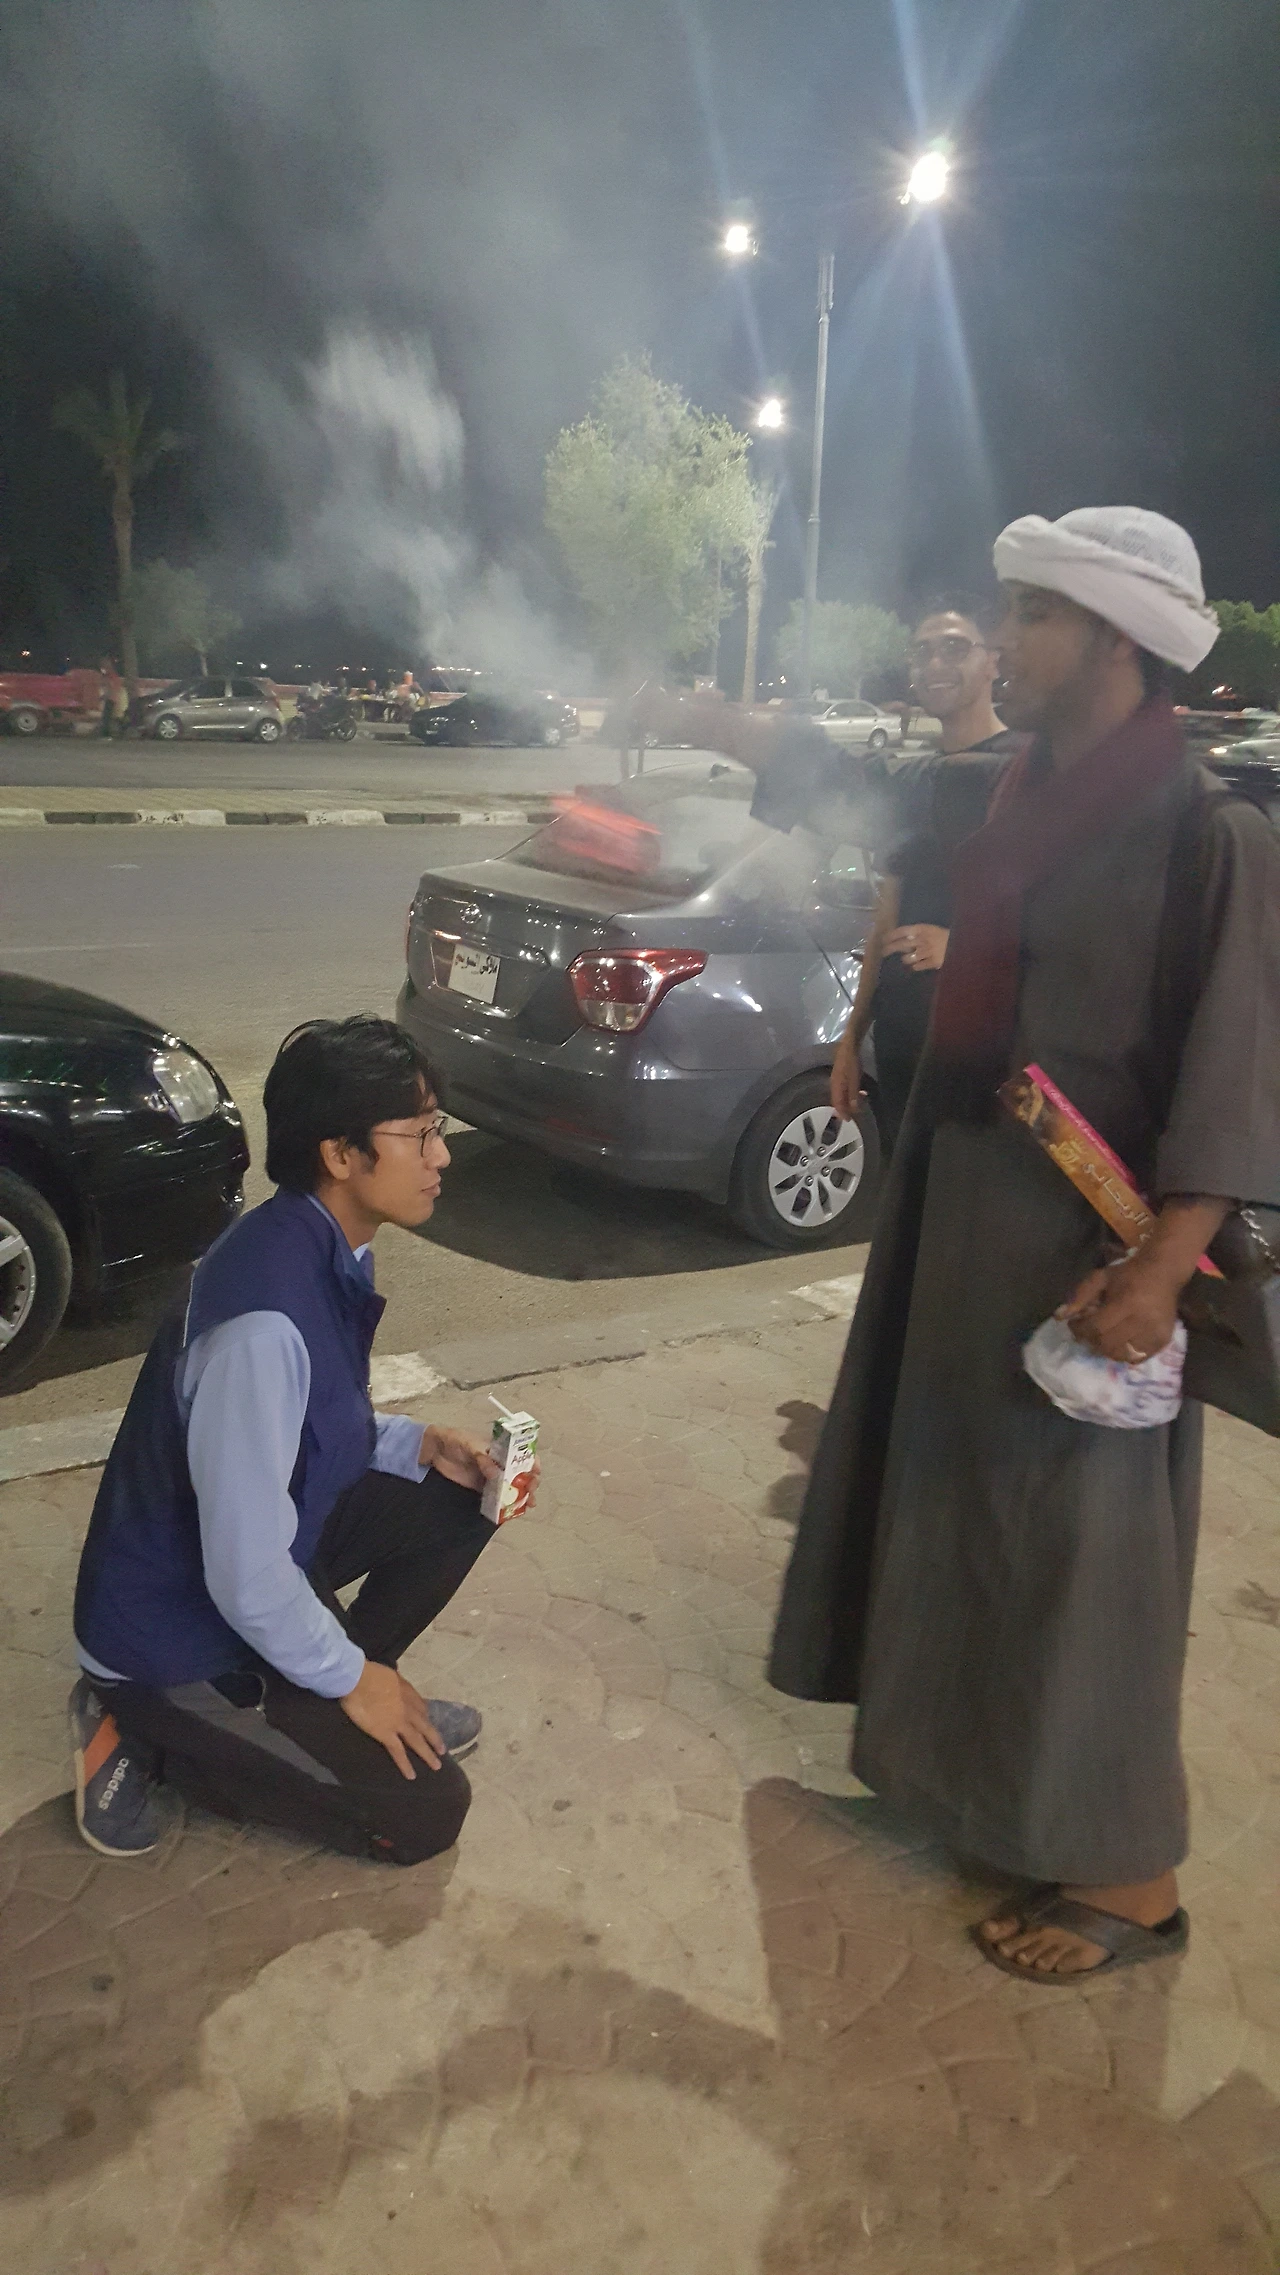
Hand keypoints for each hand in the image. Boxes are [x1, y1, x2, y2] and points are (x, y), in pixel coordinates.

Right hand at [340, 1661, 442, 1778]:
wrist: (358, 1678)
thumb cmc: (368, 1673)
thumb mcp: (388, 1673)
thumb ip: (393, 1680)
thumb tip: (393, 1681)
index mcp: (407, 1692)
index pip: (421, 1707)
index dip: (425, 1717)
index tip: (428, 1723)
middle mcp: (407, 1709)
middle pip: (425, 1726)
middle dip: (434, 1739)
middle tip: (444, 1750)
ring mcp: (398, 1723)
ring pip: (417, 1741)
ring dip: (428, 1754)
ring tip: (437, 1765)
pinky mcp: (386, 1734)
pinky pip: (398, 1752)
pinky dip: (405, 1765)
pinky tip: (412, 1775)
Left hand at [420, 1423, 542, 1514]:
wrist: (435, 1450)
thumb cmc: (455, 1440)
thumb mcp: (469, 1444)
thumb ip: (483, 1458)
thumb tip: (496, 1474)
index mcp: (500, 1448)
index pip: (522, 1454)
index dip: (532, 1462)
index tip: (535, 1472)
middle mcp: (499, 1463)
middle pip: (520, 1473)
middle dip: (530, 1482)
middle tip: (531, 1491)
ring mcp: (491, 1476)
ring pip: (511, 1487)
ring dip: (521, 1495)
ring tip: (528, 1505)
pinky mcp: (481, 1488)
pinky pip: (497, 1496)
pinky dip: (505, 1504)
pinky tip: (511, 1511)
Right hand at [830, 1028, 864, 1123]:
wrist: (850, 1044)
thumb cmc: (852, 1062)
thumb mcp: (854, 1079)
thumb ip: (854, 1094)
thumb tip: (854, 1109)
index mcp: (836, 1086)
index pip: (837, 1104)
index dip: (842, 1113)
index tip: (849, 1121)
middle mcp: (834, 1084)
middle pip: (838, 1100)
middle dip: (845, 1108)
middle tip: (853, 1115)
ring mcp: (837, 1078)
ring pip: (842, 1094)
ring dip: (849, 1101)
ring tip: (858, 1104)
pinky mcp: (842, 1074)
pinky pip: (845, 1088)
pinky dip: (851, 1093)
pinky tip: (859, 1092)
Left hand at [884, 922, 948, 972]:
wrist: (962, 944)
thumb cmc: (946, 936)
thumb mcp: (932, 930)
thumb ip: (919, 934)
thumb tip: (903, 938)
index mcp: (923, 929)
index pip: (902, 931)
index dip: (891, 935)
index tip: (884, 939)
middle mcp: (923, 939)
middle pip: (901, 945)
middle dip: (890, 948)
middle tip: (884, 952)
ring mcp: (927, 952)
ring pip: (907, 958)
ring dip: (905, 959)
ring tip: (906, 958)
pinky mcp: (932, 962)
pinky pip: (917, 966)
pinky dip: (915, 966)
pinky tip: (916, 965)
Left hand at [1058, 1252, 1183, 1364]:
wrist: (1162, 1272)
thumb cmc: (1128, 1275)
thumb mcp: (1100, 1278)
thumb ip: (1079, 1296)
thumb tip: (1059, 1317)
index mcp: (1127, 1303)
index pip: (1097, 1327)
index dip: (1080, 1329)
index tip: (1074, 1325)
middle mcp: (1143, 1321)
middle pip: (1108, 1344)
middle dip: (1092, 1341)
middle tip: (1088, 1333)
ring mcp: (1155, 1333)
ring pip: (1122, 1354)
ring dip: (1107, 1349)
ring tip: (1103, 1338)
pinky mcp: (1163, 1340)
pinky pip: (1138, 1358)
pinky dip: (1124, 1354)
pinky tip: (1119, 1342)